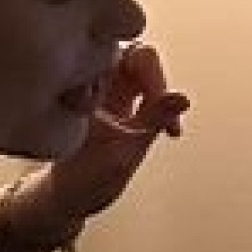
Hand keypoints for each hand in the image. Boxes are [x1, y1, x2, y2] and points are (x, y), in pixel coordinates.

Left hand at [35, 42, 193, 230]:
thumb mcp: (125, 148)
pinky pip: (146, 90)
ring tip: (169, 127)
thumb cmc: (81, 177)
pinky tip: (166, 129)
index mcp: (86, 82)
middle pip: (140, 57)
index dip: (153, 76)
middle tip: (168, 119)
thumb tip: (182, 97)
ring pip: (145, 74)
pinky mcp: (118, 100)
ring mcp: (107, 88)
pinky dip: (160, 107)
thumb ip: (155, 118)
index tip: (162, 104)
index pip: (131, 55)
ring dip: (162, 98)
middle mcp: (95, 80)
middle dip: (159, 86)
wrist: (68, 196)